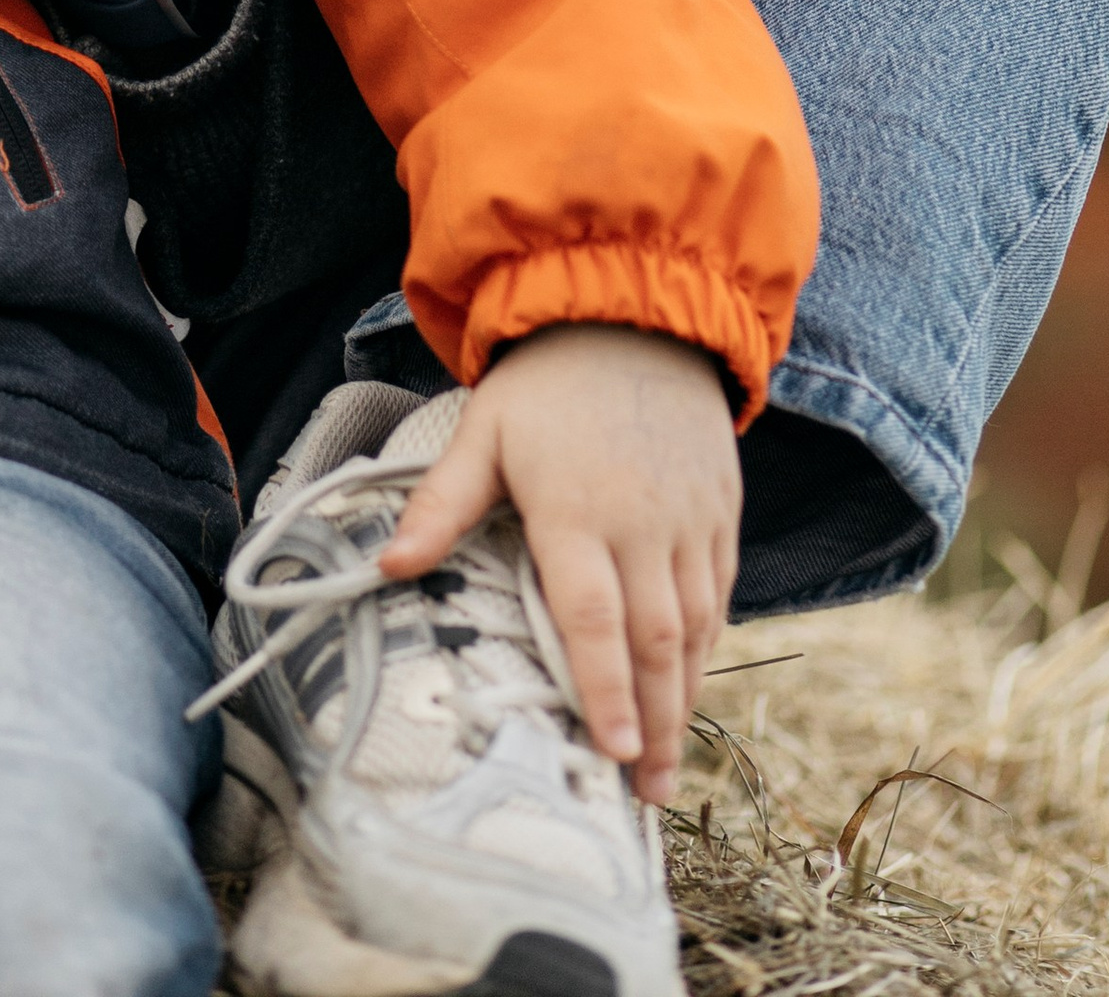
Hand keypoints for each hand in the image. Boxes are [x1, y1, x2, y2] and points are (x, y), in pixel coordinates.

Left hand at [376, 326, 738, 802]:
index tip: (611, 752)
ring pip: (694, 627)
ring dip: (684, 700)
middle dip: (654, 724)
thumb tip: (388, 565)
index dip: (603, 689)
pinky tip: (688, 685)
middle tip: (647, 795)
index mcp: (576, 509)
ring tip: (667, 765)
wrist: (633, 312)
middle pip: (654, 642)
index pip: (592, 618)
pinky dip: (706, 647)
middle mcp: (642, 523)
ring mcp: (689, 519)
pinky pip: (718, 593)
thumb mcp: (483, 430)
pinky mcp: (720, 510)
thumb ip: (442, 502)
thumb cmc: (544, 382)